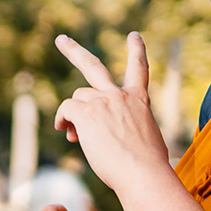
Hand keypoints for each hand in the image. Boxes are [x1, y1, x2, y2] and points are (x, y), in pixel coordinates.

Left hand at [54, 32, 168, 193]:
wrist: (144, 174)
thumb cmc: (149, 168)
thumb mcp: (147, 140)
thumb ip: (127, 130)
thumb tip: (103, 137)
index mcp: (139, 101)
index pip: (139, 70)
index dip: (136, 51)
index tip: (134, 36)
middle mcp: (121, 96)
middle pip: (93, 65)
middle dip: (74, 51)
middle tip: (61, 39)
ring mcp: (103, 102)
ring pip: (77, 99)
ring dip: (73, 115)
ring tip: (74, 134)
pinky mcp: (87, 113)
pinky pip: (66, 109)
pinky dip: (63, 120)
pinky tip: (66, 131)